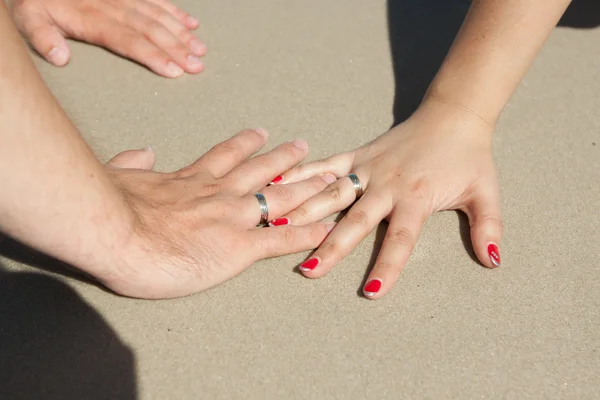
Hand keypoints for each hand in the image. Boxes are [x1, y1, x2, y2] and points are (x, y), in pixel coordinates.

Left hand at [9, 0, 204, 77]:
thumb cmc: (36, 1)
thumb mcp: (27, 18)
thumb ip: (42, 36)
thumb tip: (59, 57)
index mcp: (89, 17)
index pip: (127, 39)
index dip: (152, 55)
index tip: (173, 71)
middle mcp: (111, 4)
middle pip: (150, 28)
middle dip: (176, 48)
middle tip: (197, 66)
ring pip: (157, 14)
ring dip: (181, 33)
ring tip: (200, 50)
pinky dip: (175, 11)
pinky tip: (192, 23)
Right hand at [96, 129, 336, 298]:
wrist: (115, 230)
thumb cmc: (109, 204)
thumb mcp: (118, 173)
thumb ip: (133, 163)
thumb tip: (143, 151)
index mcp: (190, 179)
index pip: (226, 157)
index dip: (245, 144)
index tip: (260, 134)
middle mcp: (219, 193)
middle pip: (261, 171)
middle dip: (285, 158)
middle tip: (304, 146)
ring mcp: (233, 218)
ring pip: (281, 198)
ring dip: (307, 187)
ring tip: (328, 177)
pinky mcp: (240, 247)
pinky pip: (282, 240)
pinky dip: (307, 234)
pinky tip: (327, 231)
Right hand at [274, 100, 502, 298]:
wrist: (453, 115)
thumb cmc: (469, 158)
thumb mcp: (486, 193)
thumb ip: (488, 228)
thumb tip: (492, 263)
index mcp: (416, 197)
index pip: (400, 239)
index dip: (387, 266)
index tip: (371, 290)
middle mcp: (387, 184)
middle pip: (356, 220)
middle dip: (331, 247)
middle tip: (308, 270)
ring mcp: (369, 168)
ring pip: (332, 192)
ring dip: (305, 210)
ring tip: (278, 226)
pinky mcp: (358, 155)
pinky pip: (327, 164)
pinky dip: (302, 172)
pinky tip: (276, 182)